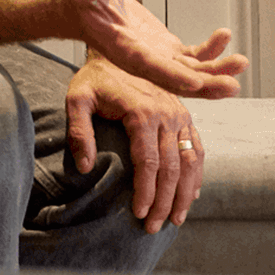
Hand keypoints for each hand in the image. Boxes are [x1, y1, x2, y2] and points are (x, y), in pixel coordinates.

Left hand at [65, 57, 203, 231]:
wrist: (116, 48)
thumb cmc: (94, 77)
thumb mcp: (77, 99)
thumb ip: (79, 132)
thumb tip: (84, 167)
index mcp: (143, 112)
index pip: (148, 163)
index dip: (146, 192)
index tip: (140, 215)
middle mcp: (168, 113)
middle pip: (172, 168)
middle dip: (165, 201)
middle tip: (155, 227)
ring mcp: (180, 114)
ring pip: (190, 161)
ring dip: (185, 193)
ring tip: (176, 219)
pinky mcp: (184, 114)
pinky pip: (197, 147)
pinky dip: (197, 173)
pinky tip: (191, 193)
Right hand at [66, 0, 247, 97]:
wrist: (83, 7)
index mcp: (122, 49)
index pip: (149, 67)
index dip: (171, 75)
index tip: (194, 82)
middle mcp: (141, 60)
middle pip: (176, 78)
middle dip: (205, 84)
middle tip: (231, 85)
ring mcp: (156, 57)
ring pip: (190, 71)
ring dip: (215, 70)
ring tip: (241, 63)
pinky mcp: (165, 49)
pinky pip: (192, 56)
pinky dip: (211, 50)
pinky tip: (225, 36)